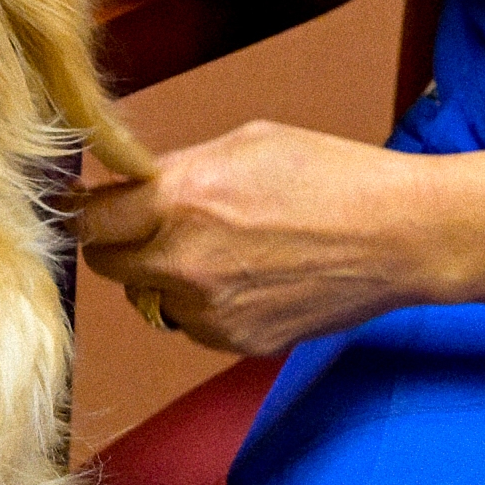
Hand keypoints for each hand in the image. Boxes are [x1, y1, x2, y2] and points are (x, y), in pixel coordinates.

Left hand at [74, 121, 438, 353]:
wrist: (399, 236)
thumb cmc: (332, 175)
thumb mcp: (246, 142)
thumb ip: (178, 169)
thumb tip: (132, 186)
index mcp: (179, 198)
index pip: (87, 220)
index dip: (85, 210)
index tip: (90, 207)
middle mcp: (183, 261)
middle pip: (106, 265)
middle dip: (120, 243)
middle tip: (148, 226)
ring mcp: (209, 310)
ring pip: (150, 298)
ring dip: (165, 277)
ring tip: (222, 250)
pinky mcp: (236, 342)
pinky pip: (193, 324)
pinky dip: (206, 305)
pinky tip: (250, 277)